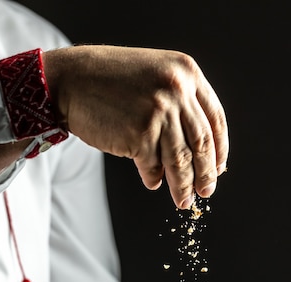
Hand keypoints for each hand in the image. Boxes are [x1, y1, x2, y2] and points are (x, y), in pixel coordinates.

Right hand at [43, 45, 228, 209]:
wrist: (70, 79)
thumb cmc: (110, 81)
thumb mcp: (154, 77)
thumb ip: (179, 103)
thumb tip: (199, 150)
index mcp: (187, 72)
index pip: (215, 119)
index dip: (220, 149)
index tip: (219, 169)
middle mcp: (177, 90)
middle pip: (202, 143)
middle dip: (206, 173)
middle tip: (206, 192)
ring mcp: (159, 112)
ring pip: (181, 160)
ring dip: (183, 185)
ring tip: (183, 201)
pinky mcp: (140, 133)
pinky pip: (153, 166)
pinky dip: (153, 178)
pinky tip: (152, 182)